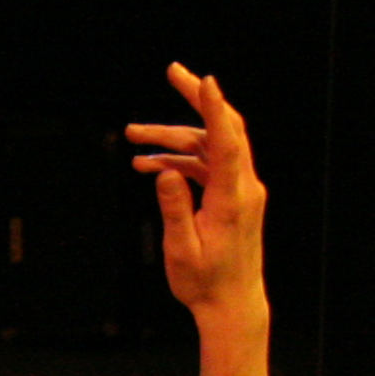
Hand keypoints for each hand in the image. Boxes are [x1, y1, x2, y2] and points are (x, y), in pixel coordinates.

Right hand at [128, 63, 266, 326]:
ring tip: (132, 138)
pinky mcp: (232, 197)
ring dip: (172, 140)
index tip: (204, 79)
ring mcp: (240, 190)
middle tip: (174, 71)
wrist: (231, 304)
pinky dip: (179, 162)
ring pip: (207, 147)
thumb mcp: (181, 250)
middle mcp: (243, 187)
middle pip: (223, 129)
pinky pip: (206, 167)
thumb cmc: (205, 283)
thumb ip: (174, 208)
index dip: (214, 108)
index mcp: (233, 198)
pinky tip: (149, 166)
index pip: (226, 142)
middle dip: (198, 99)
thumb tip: (166, 171)